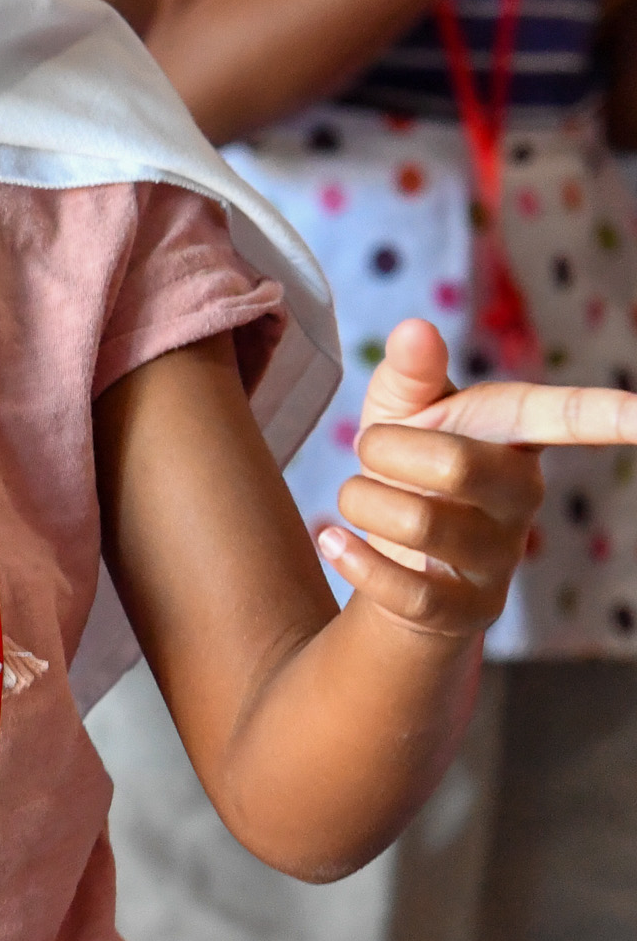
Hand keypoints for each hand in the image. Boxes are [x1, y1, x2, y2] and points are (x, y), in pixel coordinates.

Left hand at [319, 318, 636, 639]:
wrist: (388, 551)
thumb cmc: (406, 461)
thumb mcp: (403, 408)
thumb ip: (411, 370)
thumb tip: (416, 329)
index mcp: (513, 437)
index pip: (562, 418)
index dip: (607, 413)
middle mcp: (521, 498)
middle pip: (457, 465)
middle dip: (384, 450)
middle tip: (370, 450)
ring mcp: (500, 559)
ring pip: (419, 524)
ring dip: (361, 501)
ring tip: (358, 497)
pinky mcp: (469, 611)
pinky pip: (407, 590)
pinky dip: (354, 558)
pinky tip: (333, 541)